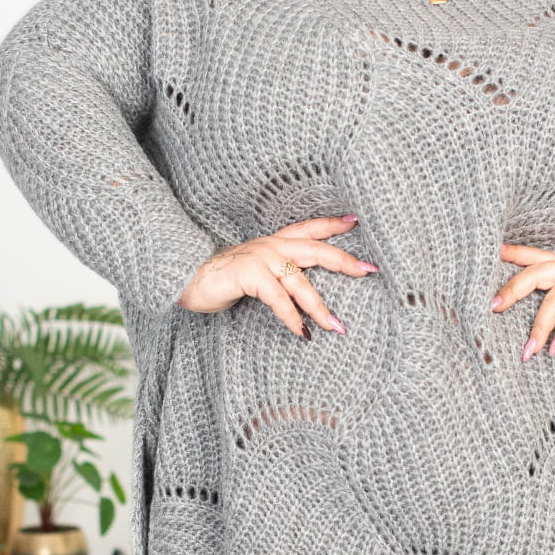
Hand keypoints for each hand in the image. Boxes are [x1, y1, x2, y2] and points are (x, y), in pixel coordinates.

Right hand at [176, 215, 378, 339]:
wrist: (185, 278)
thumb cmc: (223, 279)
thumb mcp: (257, 272)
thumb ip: (280, 275)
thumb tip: (306, 292)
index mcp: (274, 242)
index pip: (310, 228)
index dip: (333, 224)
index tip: (357, 221)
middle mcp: (271, 245)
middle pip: (316, 250)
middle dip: (344, 260)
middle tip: (369, 270)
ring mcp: (260, 257)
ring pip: (300, 281)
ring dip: (320, 307)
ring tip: (337, 326)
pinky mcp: (249, 274)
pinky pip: (278, 298)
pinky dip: (292, 318)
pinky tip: (302, 333)